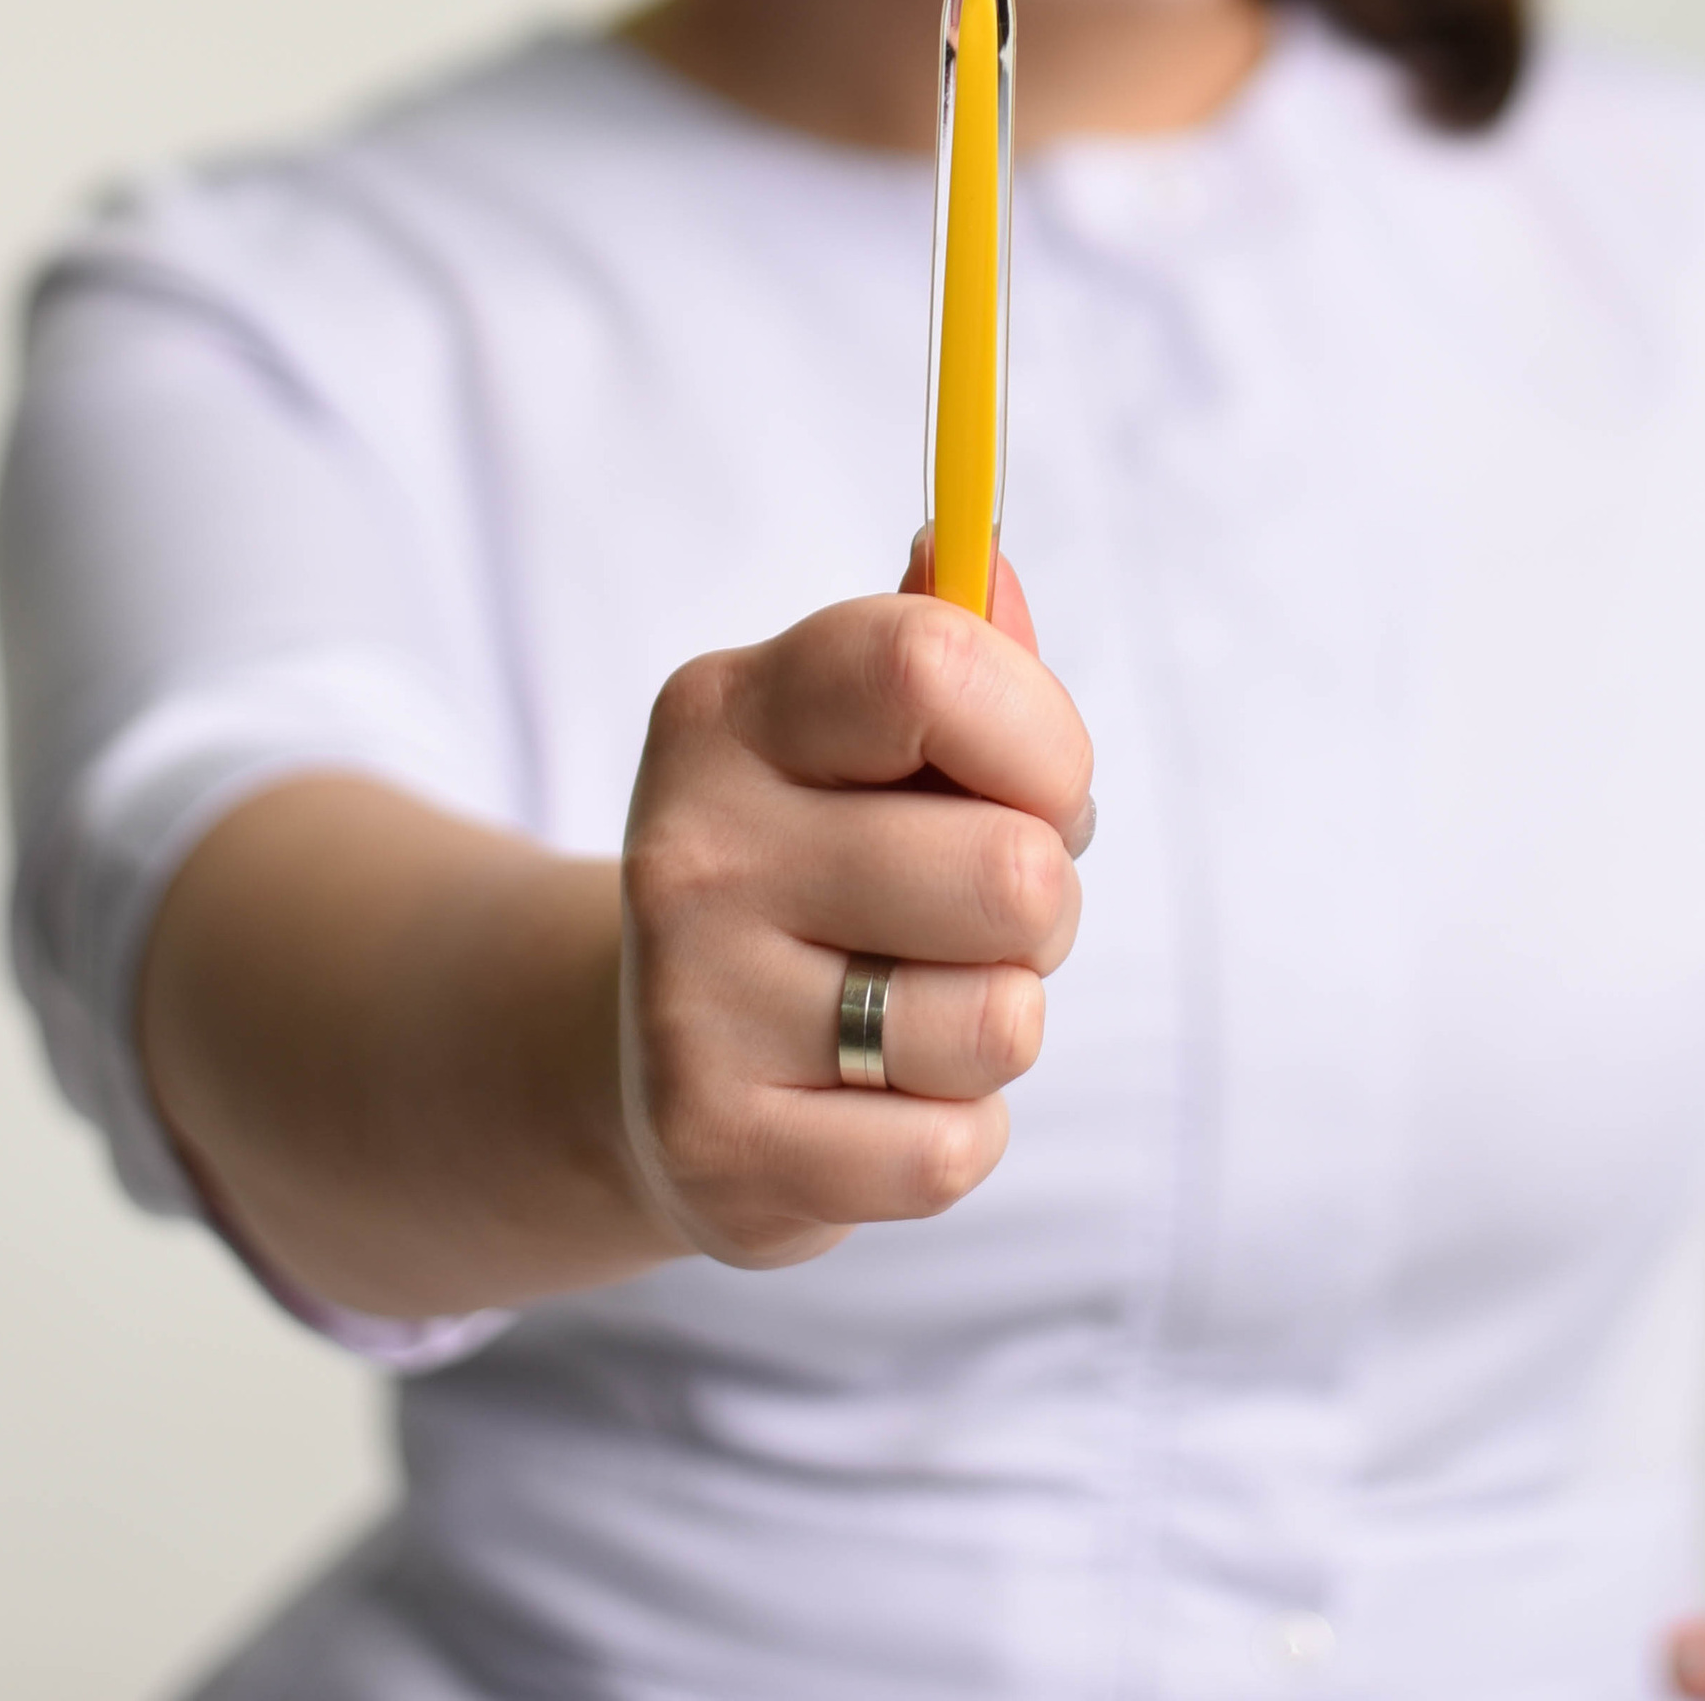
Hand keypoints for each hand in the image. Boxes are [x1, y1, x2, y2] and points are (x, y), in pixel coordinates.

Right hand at [616, 546, 1092, 1267]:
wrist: (660, 1059)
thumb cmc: (822, 857)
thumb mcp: (867, 734)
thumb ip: (952, 640)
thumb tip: (978, 554)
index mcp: (730, 710)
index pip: (933, 667)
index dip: (1044, 736)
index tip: (1039, 780)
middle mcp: (691, 847)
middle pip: (1011, 871)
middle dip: (1043, 901)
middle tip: (973, 912)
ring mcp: (693, 1006)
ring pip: (998, 1020)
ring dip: (1000, 1019)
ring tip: (916, 999)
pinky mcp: (718, 1151)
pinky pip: (949, 1150)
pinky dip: (953, 1129)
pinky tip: (874, 1095)